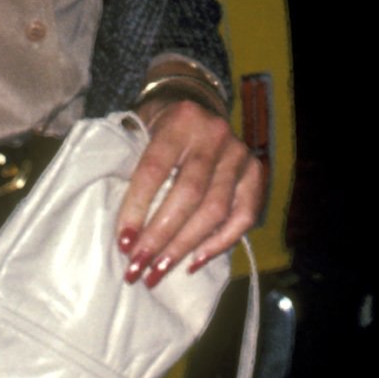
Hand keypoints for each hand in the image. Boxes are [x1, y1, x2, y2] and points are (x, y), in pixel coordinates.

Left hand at [115, 94, 265, 287]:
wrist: (198, 106)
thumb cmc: (159, 128)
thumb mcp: (140, 132)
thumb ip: (130, 166)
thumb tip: (123, 227)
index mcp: (179, 121)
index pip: (154, 170)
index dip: (136, 208)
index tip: (123, 243)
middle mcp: (214, 136)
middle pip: (188, 195)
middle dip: (160, 237)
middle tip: (138, 267)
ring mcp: (239, 155)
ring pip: (215, 210)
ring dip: (184, 247)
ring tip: (158, 271)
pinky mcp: (255, 174)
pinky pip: (242, 217)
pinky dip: (219, 244)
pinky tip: (193, 262)